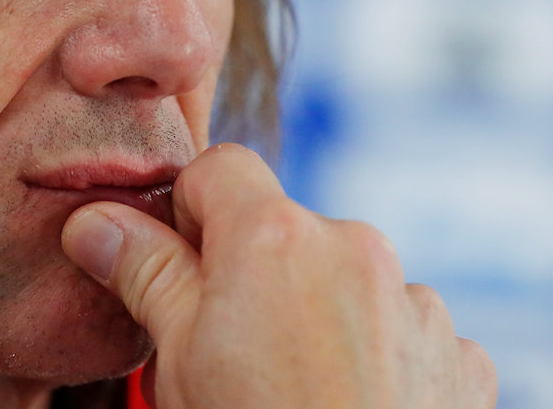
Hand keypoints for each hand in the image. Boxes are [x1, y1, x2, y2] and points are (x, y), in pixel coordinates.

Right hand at [62, 143, 496, 407]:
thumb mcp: (178, 362)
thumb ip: (144, 274)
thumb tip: (94, 221)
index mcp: (276, 237)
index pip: (220, 168)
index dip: (189, 211)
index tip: (179, 264)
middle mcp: (356, 248)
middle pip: (287, 229)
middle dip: (257, 272)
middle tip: (233, 350)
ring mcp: (417, 303)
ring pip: (348, 281)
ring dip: (321, 315)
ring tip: (298, 391)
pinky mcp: (458, 355)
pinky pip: (405, 329)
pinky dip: (380, 355)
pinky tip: (355, 406)